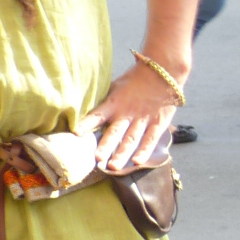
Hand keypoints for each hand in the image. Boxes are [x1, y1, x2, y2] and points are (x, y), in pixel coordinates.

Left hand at [87, 58, 186, 172]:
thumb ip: (105, 102)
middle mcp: (128, 113)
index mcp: (115, 102)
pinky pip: (150, 138)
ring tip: (113, 167)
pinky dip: (144, 151)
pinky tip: (137, 162)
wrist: (164, 72)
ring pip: (131, 139)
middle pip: (115, 131)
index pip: (98, 114)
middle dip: (106, 145)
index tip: (76, 133)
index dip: (87, 123)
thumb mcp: (116, 86)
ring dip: (122, 153)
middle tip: (97, 159)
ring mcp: (143, 119)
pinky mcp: (158, 123)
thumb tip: (84, 110)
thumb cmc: (135, 80)